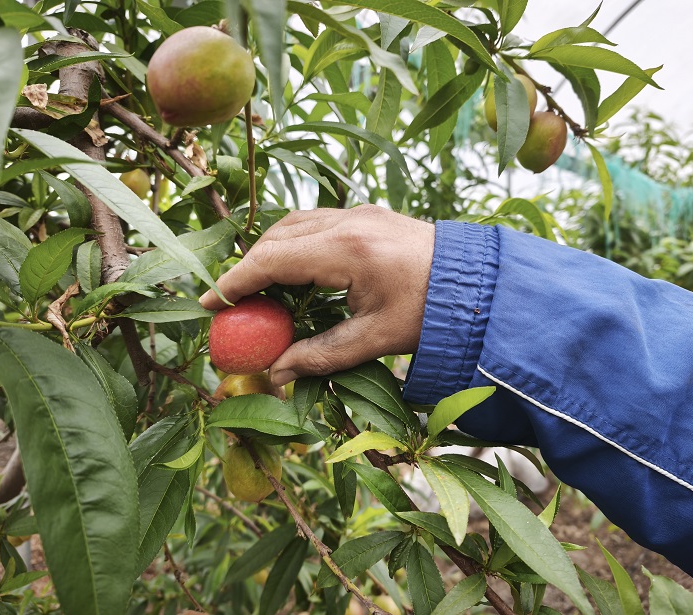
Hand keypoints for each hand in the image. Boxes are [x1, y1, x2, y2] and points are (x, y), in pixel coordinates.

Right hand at [199, 205, 434, 385]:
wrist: (483, 283)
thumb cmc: (437, 313)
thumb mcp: (377, 339)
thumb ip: (322, 356)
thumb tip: (276, 375)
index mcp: (349, 249)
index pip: (272, 260)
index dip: (235, 283)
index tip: (209, 304)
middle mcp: (350, 221)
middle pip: (277, 237)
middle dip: (249, 269)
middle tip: (235, 305)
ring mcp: (361, 212)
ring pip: (295, 225)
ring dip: (272, 253)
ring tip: (262, 292)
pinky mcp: (369, 215)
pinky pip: (317, 223)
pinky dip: (295, 245)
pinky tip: (296, 273)